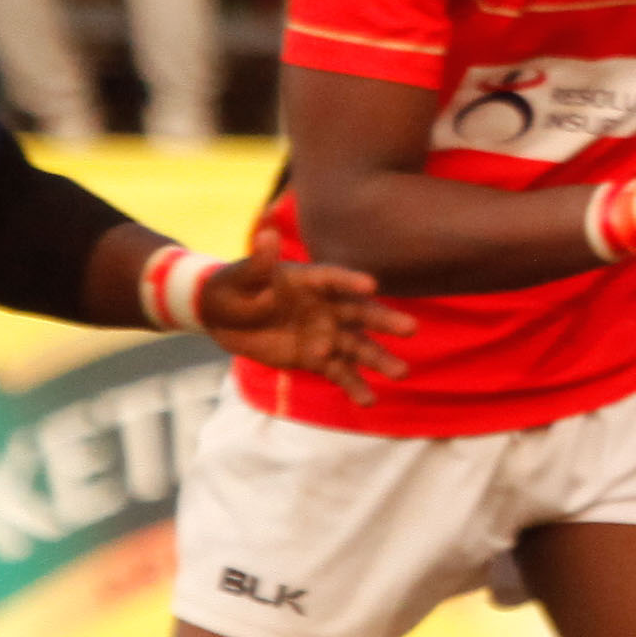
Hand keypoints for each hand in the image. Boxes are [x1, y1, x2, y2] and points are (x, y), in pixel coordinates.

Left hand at [196, 254, 415, 393]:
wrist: (224, 318)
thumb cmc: (234, 287)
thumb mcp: (241, 277)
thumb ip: (259, 264)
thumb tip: (266, 234)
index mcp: (310, 280)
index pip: (334, 279)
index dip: (351, 281)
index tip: (371, 286)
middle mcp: (327, 305)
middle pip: (359, 313)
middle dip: (384, 321)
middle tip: (411, 329)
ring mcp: (325, 333)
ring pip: (357, 347)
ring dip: (379, 360)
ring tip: (401, 374)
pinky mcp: (317, 358)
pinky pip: (339, 372)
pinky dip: (353, 386)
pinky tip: (369, 401)